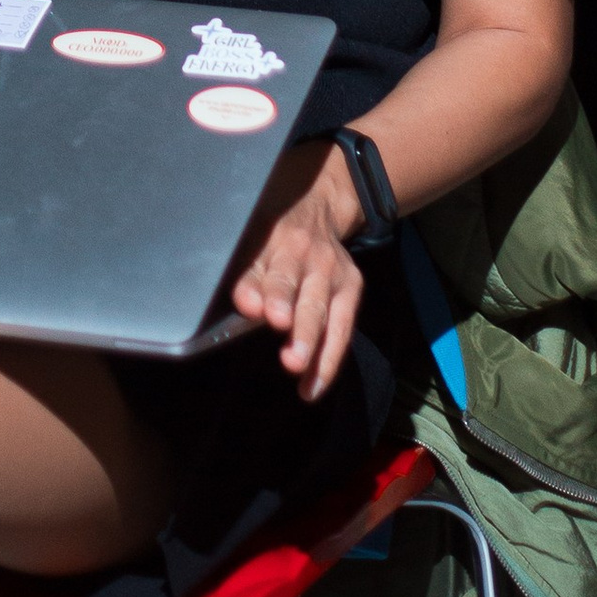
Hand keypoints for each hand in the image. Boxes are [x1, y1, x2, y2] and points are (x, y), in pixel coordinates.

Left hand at [231, 150, 365, 402]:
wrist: (318, 209)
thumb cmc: (271, 238)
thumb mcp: (251, 242)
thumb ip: (247, 276)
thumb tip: (245, 309)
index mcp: (269, 238)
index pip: (258, 265)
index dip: (254, 286)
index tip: (248, 306)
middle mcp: (302, 252)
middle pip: (293, 285)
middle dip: (290, 312)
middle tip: (282, 335)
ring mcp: (330, 269)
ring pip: (320, 310)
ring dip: (309, 340)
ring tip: (297, 367)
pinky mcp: (351, 286)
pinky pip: (342, 329)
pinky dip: (328, 361)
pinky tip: (313, 387)